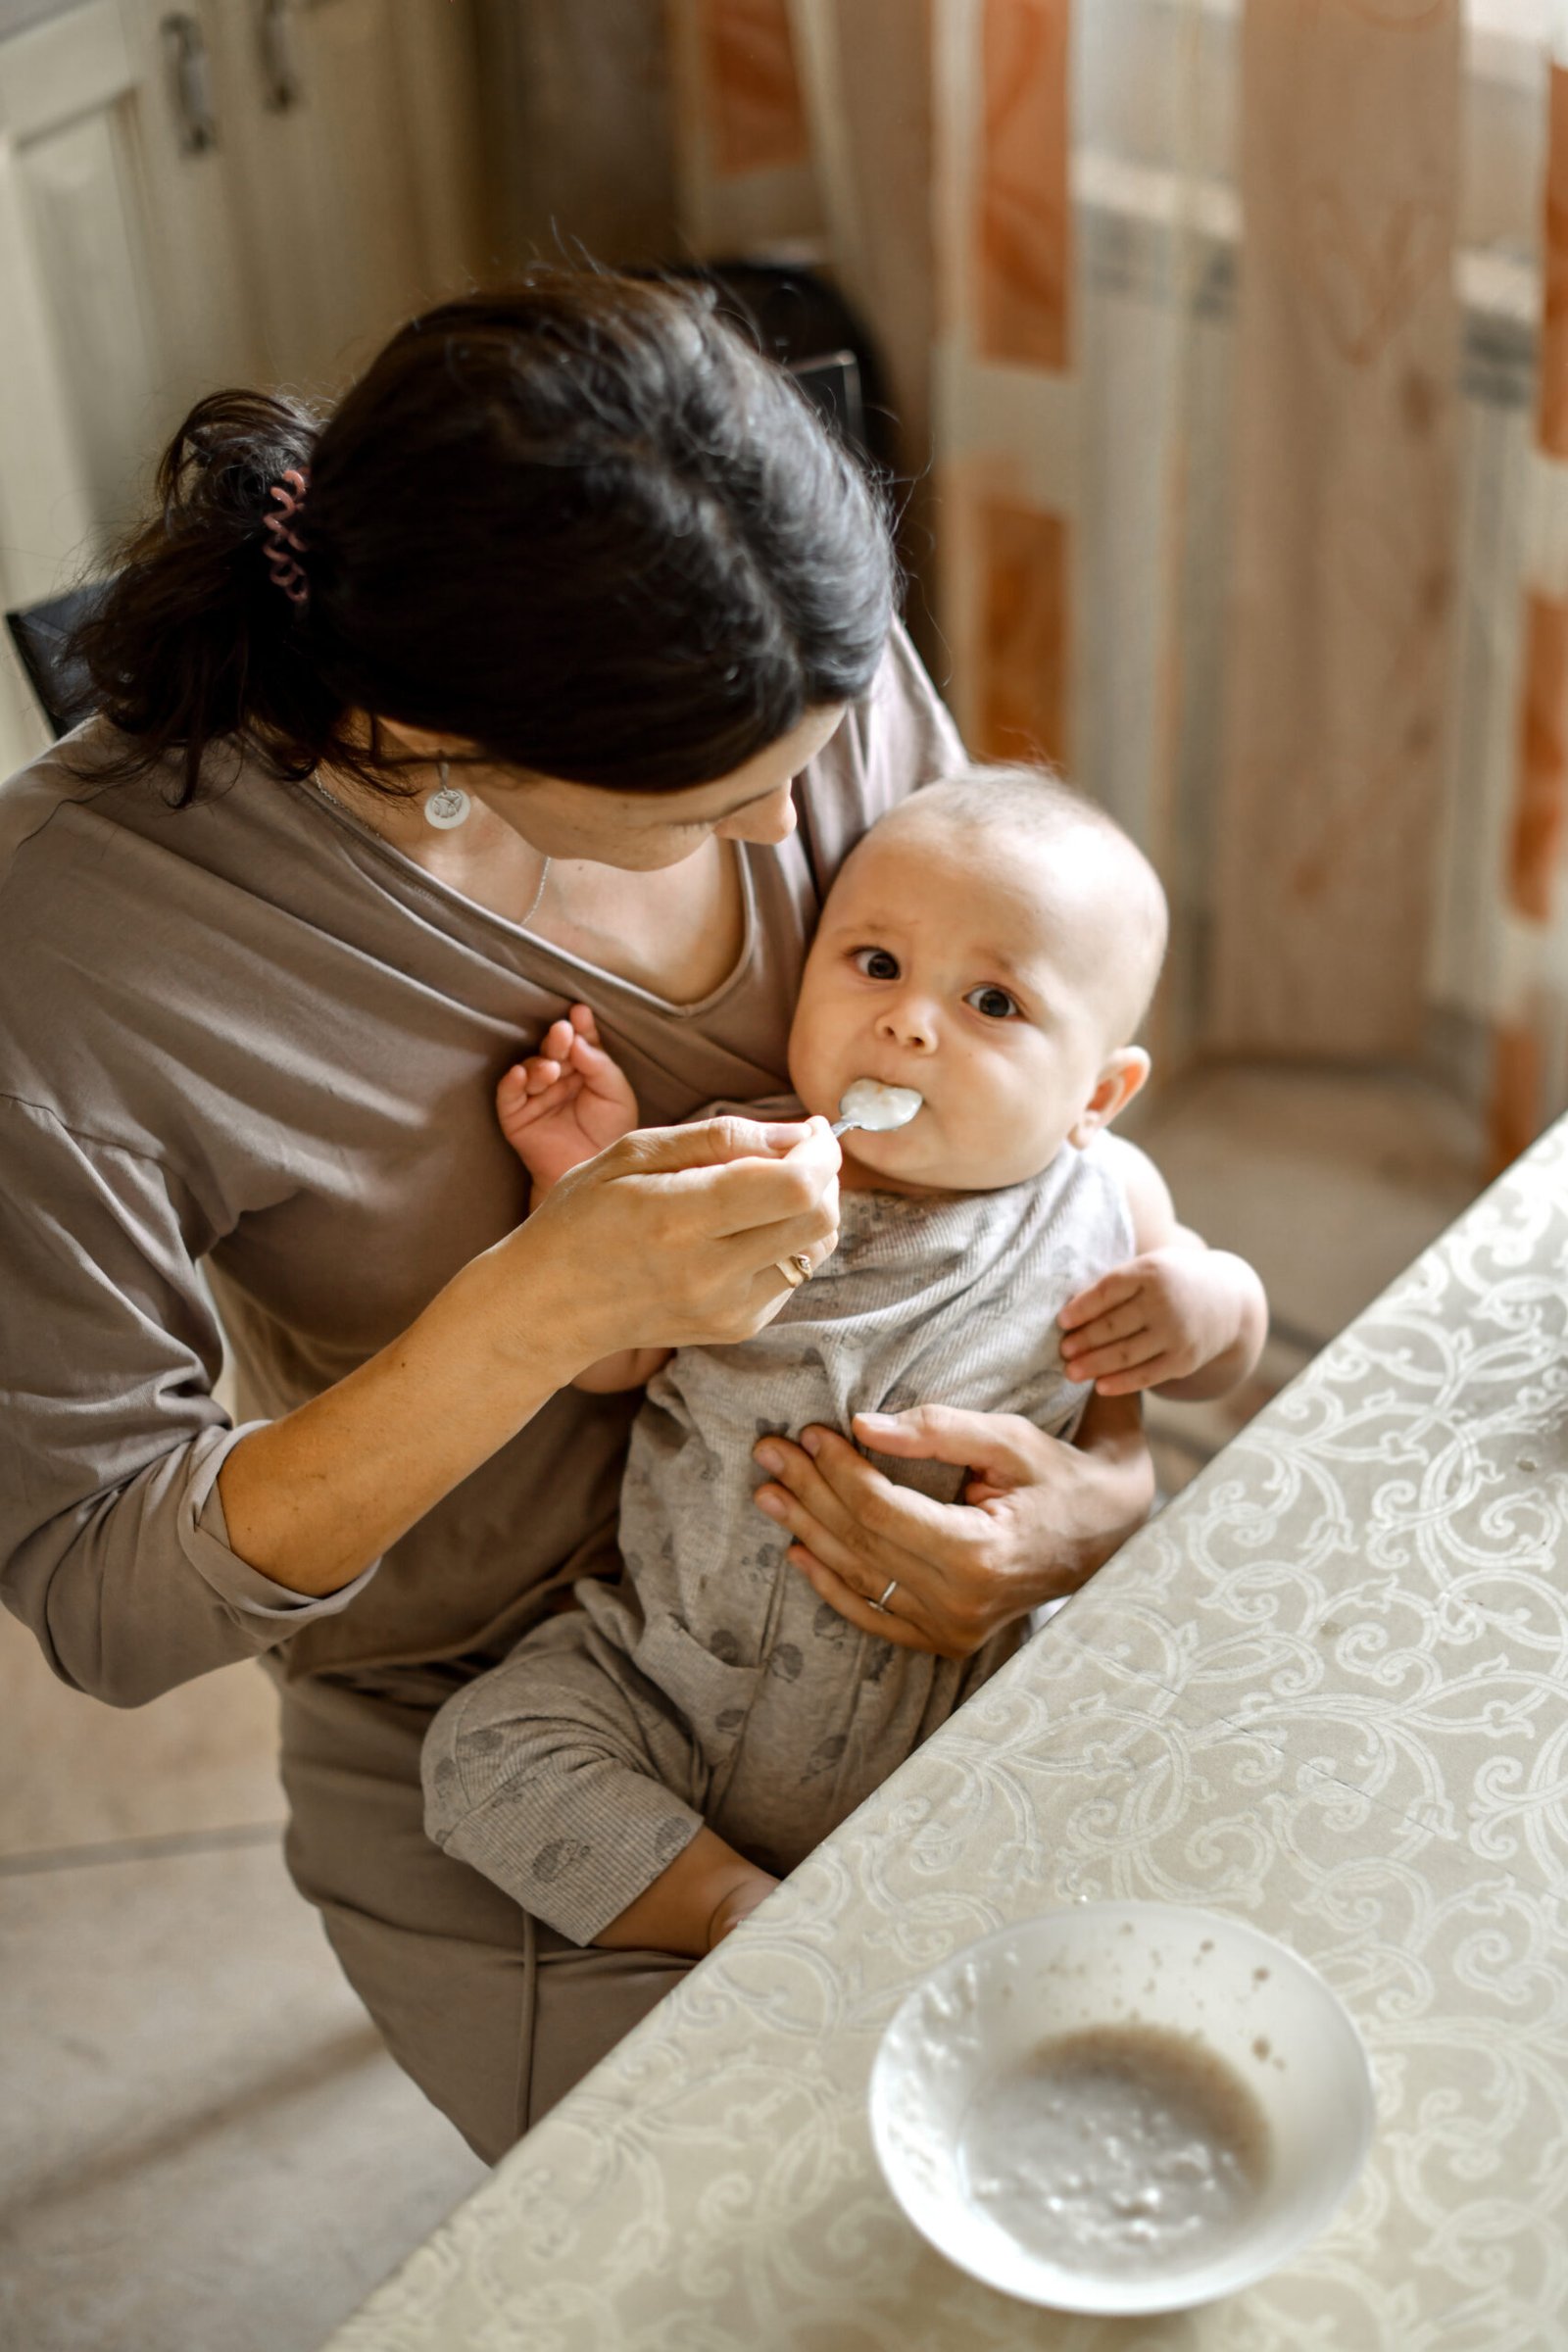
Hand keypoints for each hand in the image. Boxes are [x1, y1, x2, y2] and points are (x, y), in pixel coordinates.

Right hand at [497, 1003, 637, 1191]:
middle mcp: (557, 1078)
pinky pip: (507, 1096)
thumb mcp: (615, 1093)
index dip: (579, 1028)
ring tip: (552, 1069)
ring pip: (529, 1070)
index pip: (578, 1042)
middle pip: (552, 1051)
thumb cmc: (610, 1132)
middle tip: (562, 1031)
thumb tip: (577, 1036)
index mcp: (582, 1068)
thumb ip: (598, 1064)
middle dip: (556, 1040)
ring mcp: (535, 1096)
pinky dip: (511, 1083)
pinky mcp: (516, 1116)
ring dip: (538, 1065)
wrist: (595, 1172)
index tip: (579, 1012)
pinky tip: (519, 1074)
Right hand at [501, 1114, 841, 1370]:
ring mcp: (728, 1308)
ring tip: (771, 1186)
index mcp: (680, 1218)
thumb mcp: (633, 1153)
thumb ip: (720, 1137)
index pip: (794, 1187)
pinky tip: (747, 1228)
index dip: (821, 1152)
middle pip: (821, 1218)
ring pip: (818, 1248)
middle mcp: (711, 1272)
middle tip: (797, 1153)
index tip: (812, 1130)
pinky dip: (788, 1240)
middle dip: (825, 1175)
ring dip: (812, 1207)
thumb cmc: (582, 1216)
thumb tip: (798, 1134)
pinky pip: (794, 1274)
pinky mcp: (736, 1327)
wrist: (549, 1307)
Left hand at [751, 1393, 1152, 1659]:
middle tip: (770, 1451)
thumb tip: (864, 1425)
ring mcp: (953, 1629)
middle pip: (862, 1541)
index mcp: (980, 1553)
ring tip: (769, 1492)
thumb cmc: (1062, 1477)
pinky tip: (798, 1553)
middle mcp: (961, 1603)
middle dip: (810, 1491)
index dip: (838, 1469)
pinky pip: (875, 1616)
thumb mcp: (1010, 1440)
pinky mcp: (948, 1638)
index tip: (810, 1431)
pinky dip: (833, 1586)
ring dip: (808, 1531)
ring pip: (859, 1577)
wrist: (1111, 1534)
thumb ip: (936, 1431)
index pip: (882, 1509)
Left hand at [1058, 1247, 1243, 1394]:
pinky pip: (1146, 1375)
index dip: (1082, 1307)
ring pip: (1125, 1354)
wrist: (1230, 1301)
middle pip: (1113, 1325)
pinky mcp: (1184, 1360)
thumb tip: (1072, 1309)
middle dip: (1082, 1341)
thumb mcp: (1152, 1266)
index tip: (1061, 1321)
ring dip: (1093, 1365)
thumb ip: (1119, 1283)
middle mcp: (1165, 1302)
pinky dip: (1120, 1383)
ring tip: (1070, 1372)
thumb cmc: (1174, 1280)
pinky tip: (1099, 1387)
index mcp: (1152, 1271)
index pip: (1108, 1290)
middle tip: (1062, 1351)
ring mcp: (1176, 1333)